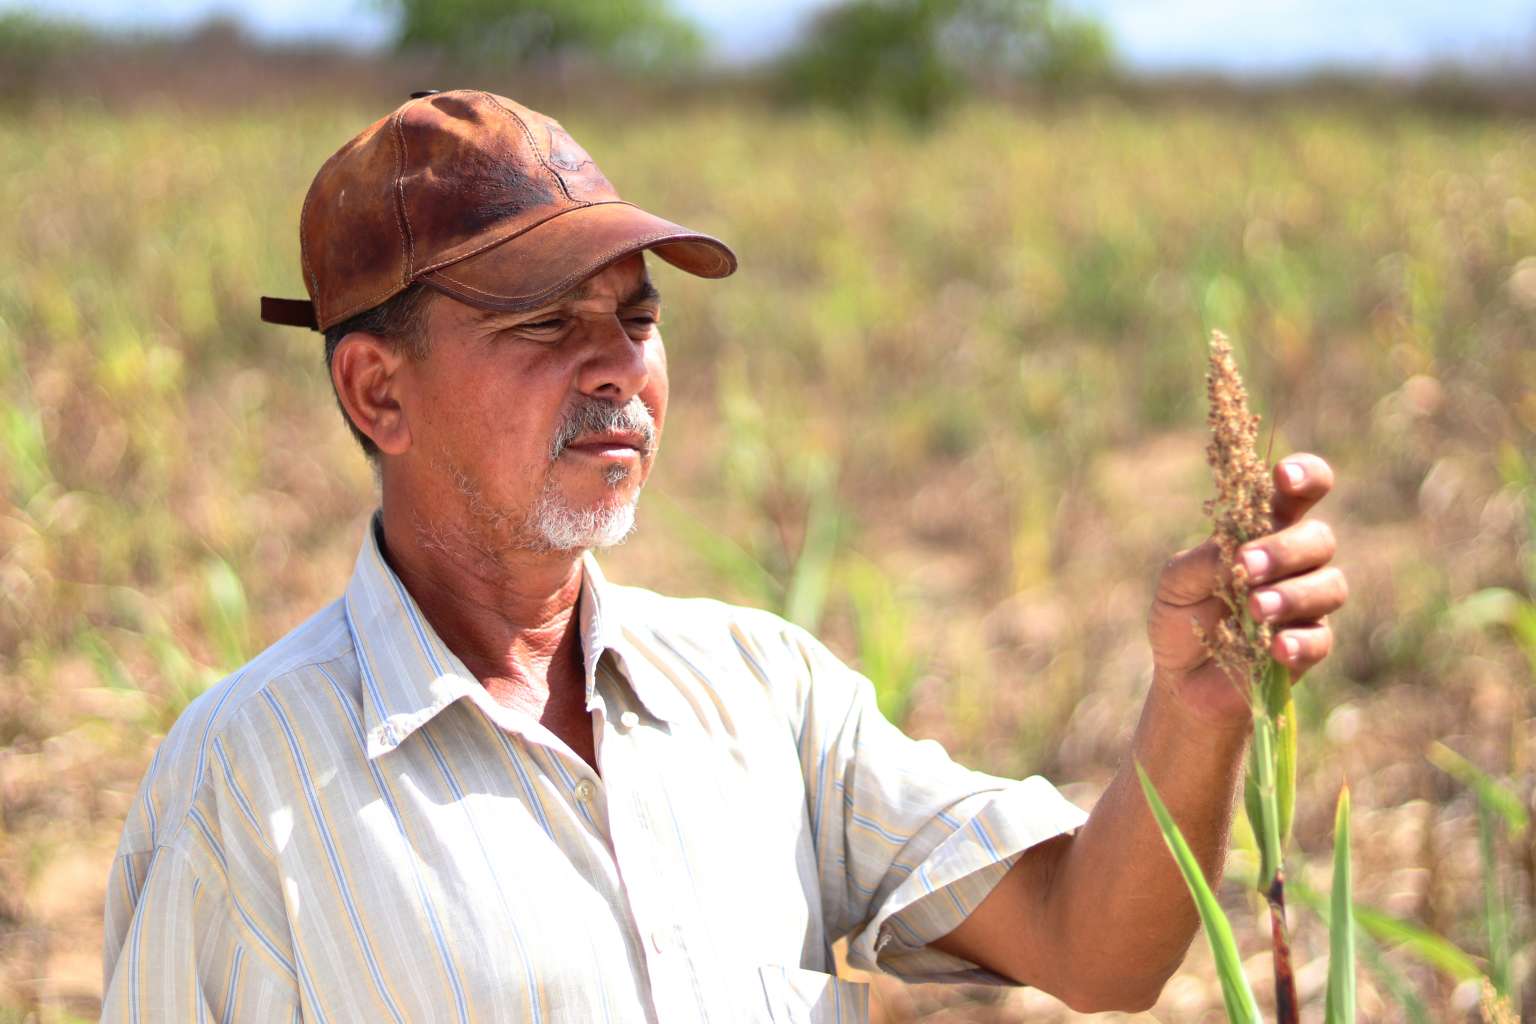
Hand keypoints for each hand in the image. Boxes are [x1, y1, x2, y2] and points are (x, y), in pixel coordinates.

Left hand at [1146, 453, 1346, 727]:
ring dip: (1292, 594)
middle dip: (1285, 549)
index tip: (1284, 475)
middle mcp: (1294, 563)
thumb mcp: (1176, 583)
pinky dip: (1299, 641)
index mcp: (1263, 531)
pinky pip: (1322, 638)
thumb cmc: (1181, 617)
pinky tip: (1275, 647)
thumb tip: (1234, 549)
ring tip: (1255, 609)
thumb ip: (1202, 561)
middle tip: (1246, 566)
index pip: (1300, 492)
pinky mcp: (1308, 647)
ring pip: (1330, 585)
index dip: (1304, 475)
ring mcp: (1306, 604)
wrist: (1181, 679)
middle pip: (1319, 538)